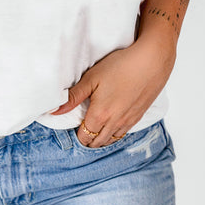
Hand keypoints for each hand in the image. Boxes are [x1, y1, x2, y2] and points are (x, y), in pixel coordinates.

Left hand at [51, 35, 175, 146]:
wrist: (151, 62)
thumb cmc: (120, 66)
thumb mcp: (91, 79)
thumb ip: (72, 97)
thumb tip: (53, 111)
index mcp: (100, 115)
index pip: (84, 136)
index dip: (77, 135)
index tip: (73, 128)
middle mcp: (114, 123)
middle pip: (97, 142)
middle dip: (88, 140)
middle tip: (81, 131)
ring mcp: (128, 121)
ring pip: (111, 140)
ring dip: (101, 139)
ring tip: (94, 132)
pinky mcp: (139, 116)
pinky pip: (123, 134)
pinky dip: (114, 135)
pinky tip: (111, 127)